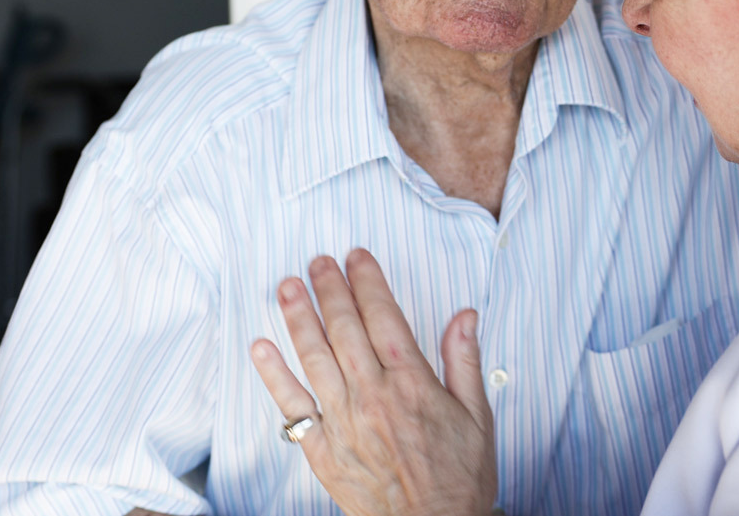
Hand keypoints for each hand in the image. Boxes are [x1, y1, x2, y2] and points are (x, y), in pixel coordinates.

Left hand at [249, 249, 495, 515]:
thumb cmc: (459, 479)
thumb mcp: (477, 415)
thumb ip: (464, 361)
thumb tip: (464, 316)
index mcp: (413, 384)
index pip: (384, 317)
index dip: (368, 282)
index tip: (357, 257)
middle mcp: (374, 396)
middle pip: (345, 329)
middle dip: (330, 289)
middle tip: (318, 261)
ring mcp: (344, 422)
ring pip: (315, 357)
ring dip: (299, 317)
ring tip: (286, 286)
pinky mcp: (323, 451)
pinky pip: (293, 407)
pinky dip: (274, 375)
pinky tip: (261, 346)